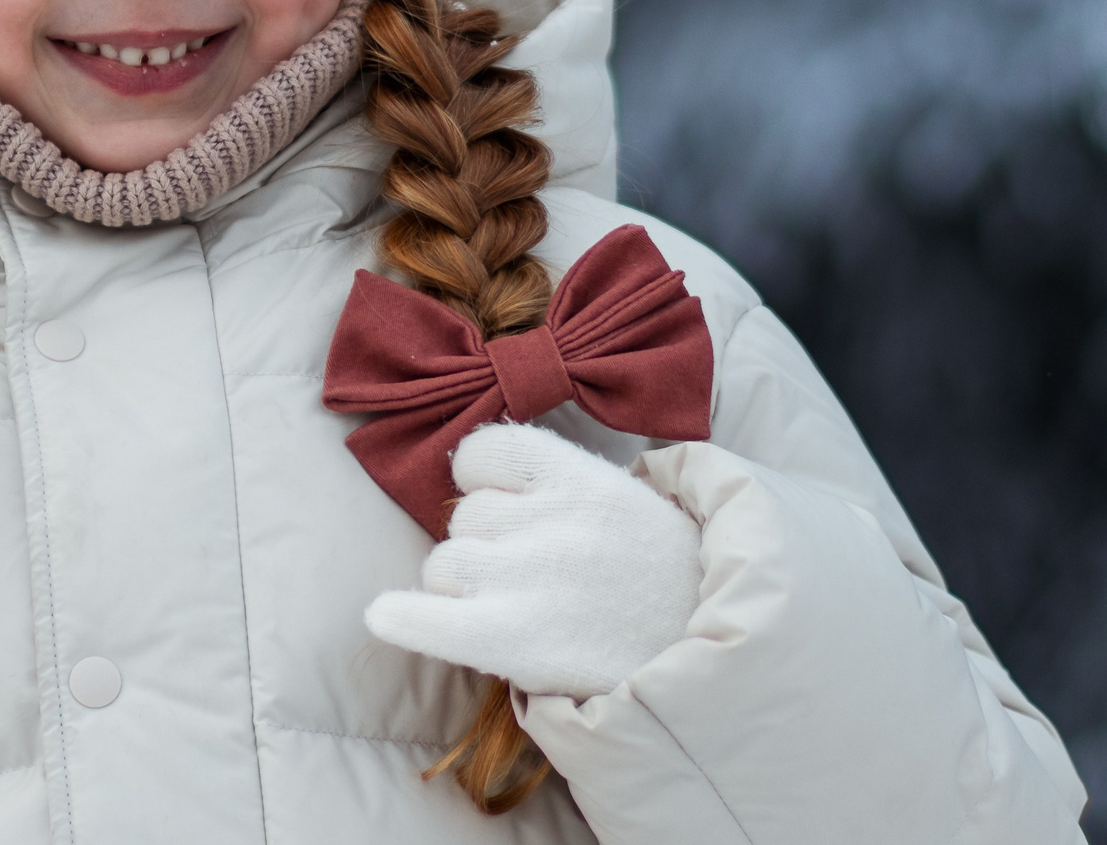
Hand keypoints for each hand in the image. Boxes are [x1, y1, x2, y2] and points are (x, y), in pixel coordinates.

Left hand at [364, 422, 700, 700]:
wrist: (721, 655)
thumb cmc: (668, 582)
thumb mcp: (628, 503)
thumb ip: (561, 486)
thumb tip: (482, 476)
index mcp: (579, 477)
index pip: (484, 451)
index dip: (483, 482)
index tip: (502, 505)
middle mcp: (550, 519)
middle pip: (465, 519)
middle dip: (483, 547)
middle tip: (533, 581)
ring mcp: (531, 576)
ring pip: (445, 566)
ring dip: (464, 590)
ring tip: (517, 613)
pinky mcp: (518, 637)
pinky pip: (432, 618)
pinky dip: (404, 618)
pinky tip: (385, 616)